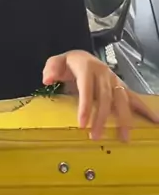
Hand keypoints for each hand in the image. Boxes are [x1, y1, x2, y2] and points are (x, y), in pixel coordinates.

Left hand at [43, 50, 158, 141]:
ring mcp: (114, 80)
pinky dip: (145, 110)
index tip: (82, 123)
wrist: (82, 57)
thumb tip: (47, 79)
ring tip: (124, 137)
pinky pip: (134, 98)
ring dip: (123, 118)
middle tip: (96, 136)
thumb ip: (51, 69)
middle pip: (104, 97)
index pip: (86, 87)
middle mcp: (103, 73)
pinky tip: (155, 120)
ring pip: (121, 99)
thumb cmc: (69, 64)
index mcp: (87, 67)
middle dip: (101, 118)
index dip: (85, 105)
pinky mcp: (121, 87)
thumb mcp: (56, 63)